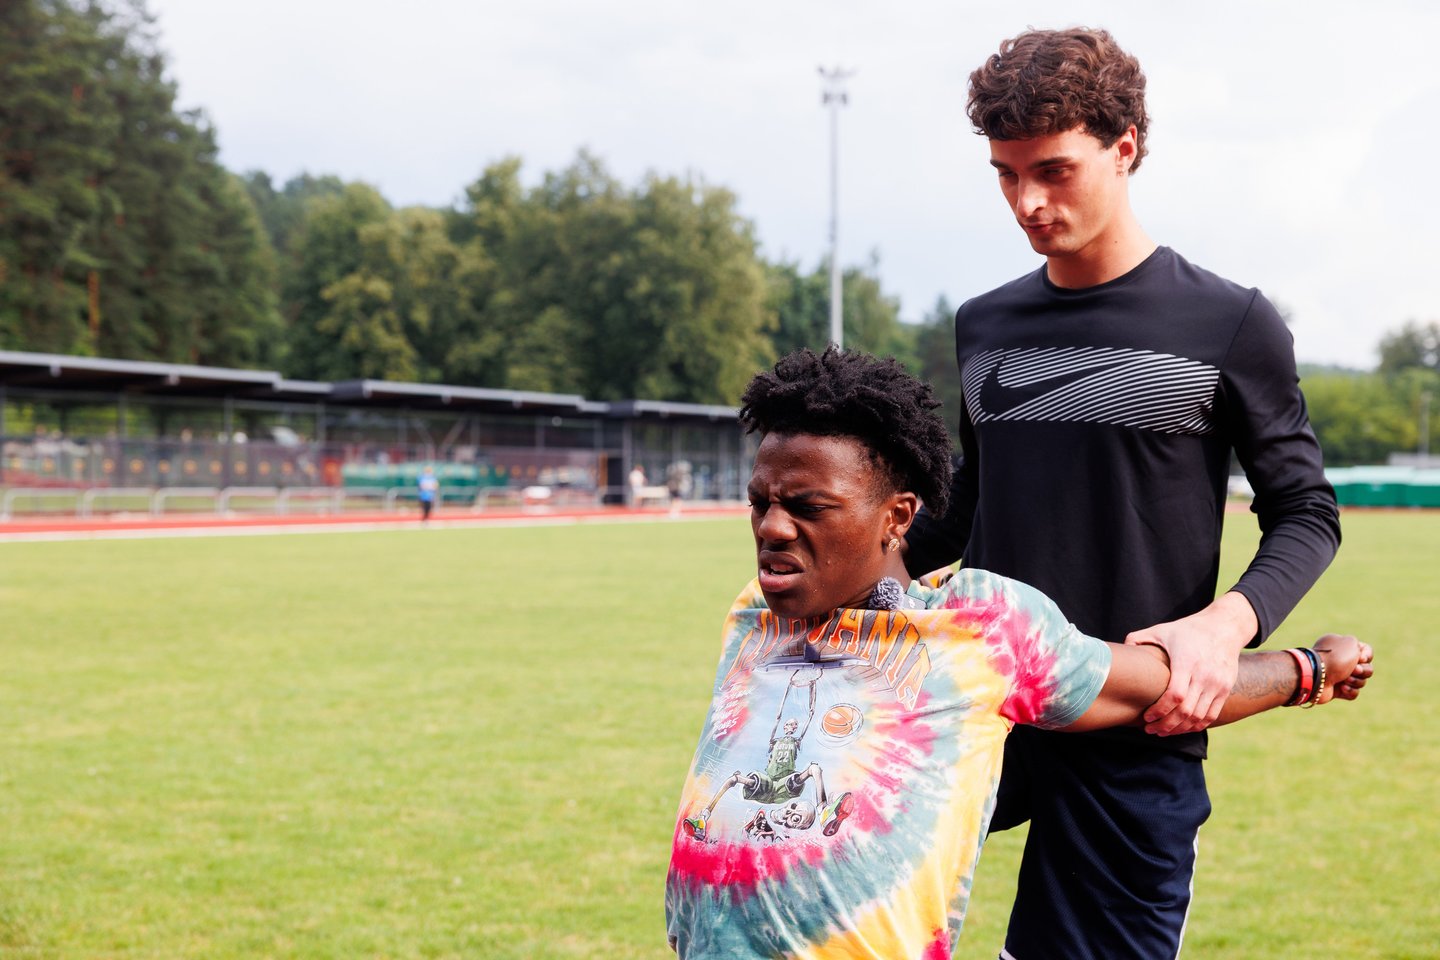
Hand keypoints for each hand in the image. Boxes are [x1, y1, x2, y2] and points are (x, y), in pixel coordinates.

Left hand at [1125, 593, 1256, 735]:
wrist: (1224, 627)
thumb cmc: (1187, 630)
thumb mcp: (1161, 630)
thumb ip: (1138, 638)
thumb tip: (1121, 652)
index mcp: (1186, 662)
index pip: (1175, 695)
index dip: (1160, 710)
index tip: (1146, 717)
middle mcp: (1205, 675)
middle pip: (1186, 711)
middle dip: (1166, 725)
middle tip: (1150, 730)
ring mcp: (1218, 684)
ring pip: (1199, 717)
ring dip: (1180, 729)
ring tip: (1163, 731)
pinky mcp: (1225, 689)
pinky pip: (1211, 715)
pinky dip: (1196, 726)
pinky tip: (1182, 727)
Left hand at [1313, 634, 1373, 702]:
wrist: (1317, 677)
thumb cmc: (1335, 658)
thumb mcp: (1351, 643)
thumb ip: (1360, 646)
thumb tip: (1361, 659)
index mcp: (1341, 646)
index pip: (1365, 650)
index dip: (1367, 656)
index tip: (1361, 658)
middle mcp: (1340, 660)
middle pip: (1366, 667)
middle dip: (1363, 670)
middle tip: (1354, 670)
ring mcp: (1338, 675)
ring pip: (1361, 681)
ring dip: (1356, 681)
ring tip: (1345, 680)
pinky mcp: (1337, 690)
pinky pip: (1354, 693)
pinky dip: (1350, 691)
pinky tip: (1342, 688)